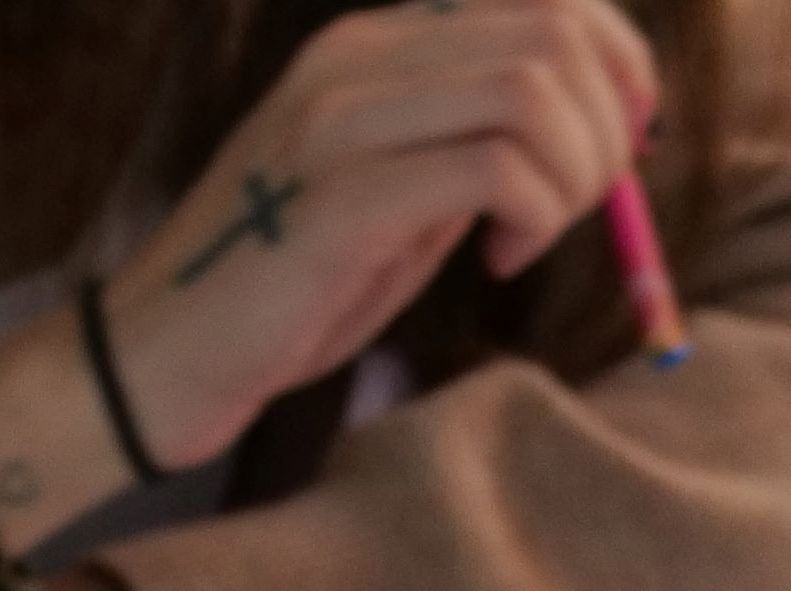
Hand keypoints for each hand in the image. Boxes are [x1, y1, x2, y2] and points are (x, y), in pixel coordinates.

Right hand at [17, 0, 657, 489]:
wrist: (165, 357)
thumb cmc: (290, 289)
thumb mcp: (400, 194)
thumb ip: (476, 145)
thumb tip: (602, 128)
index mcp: (372, 44)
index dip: (617, 59)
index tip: (625, 141)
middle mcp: (356, 60)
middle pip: (551, 32)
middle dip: (604, 127)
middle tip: (580, 209)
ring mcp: (342, 122)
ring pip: (530, 91)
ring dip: (572, 175)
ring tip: (533, 237)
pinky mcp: (340, 198)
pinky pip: (491, 168)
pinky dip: (531, 215)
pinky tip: (500, 259)